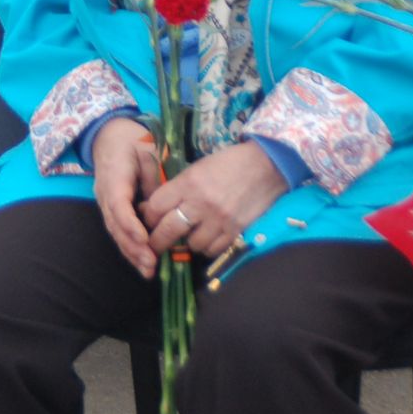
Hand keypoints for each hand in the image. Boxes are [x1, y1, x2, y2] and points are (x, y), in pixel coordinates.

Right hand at [91, 117, 161, 277]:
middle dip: (132, 246)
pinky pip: (118, 230)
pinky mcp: (111, 207)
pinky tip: (142, 262)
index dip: (130, 224)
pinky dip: (129, 247)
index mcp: (113, 176)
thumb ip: (154, 179)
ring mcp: (105, 201)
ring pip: (115, 231)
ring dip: (131, 252)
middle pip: (114, 225)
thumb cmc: (131, 139)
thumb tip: (164, 207)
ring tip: (148, 269)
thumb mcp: (147, 151)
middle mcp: (104, 193)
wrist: (109, 134)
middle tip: (151, 263)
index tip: (145, 239)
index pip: (118, 205)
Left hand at [142, 142, 288, 260]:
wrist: (265, 166)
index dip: (148, 216)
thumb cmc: (227, 164)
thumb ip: (176, 188)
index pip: (156, 207)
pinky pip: (214, 249)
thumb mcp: (196, 169)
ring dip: (187, 242)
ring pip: (192, 244)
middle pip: (168, 230)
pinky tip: (207, 239)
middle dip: (157, 241)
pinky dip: (207, 247)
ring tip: (189, 235)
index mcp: (187, 184)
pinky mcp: (236, 231)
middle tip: (153, 245)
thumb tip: (153, 207)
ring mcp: (219, 220)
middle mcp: (201, 204)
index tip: (147, 220)